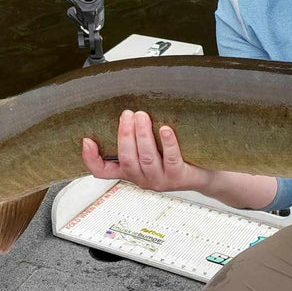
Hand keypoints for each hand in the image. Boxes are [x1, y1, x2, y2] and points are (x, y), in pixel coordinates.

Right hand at [81, 109, 211, 192]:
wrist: (204, 174)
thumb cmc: (176, 158)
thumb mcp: (151, 148)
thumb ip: (136, 137)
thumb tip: (126, 109)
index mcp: (131, 171)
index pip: (103, 171)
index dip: (91, 159)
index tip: (87, 140)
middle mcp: (143, 178)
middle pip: (127, 159)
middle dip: (125, 135)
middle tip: (127, 114)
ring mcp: (160, 180)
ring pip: (147, 158)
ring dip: (143, 135)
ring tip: (142, 116)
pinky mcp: (179, 177)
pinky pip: (171, 159)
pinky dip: (168, 142)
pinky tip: (166, 129)